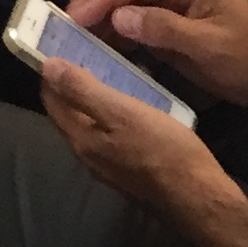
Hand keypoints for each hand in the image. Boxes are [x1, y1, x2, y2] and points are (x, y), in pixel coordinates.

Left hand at [38, 53, 241, 221]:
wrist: (199, 199)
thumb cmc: (162, 151)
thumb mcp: (122, 113)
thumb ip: (84, 91)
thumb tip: (48, 66)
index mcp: (81, 140)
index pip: (51, 101)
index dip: (50, 74)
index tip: (55, 47)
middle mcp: (88, 156)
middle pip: (69, 115)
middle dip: (70, 86)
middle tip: (81, 55)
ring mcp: (110, 167)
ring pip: (91, 127)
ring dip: (93, 101)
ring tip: (107, 74)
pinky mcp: (131, 172)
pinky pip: (112, 137)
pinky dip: (113, 116)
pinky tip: (132, 106)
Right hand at [65, 0, 247, 111]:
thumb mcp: (208, 48)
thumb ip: (163, 29)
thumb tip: (117, 18)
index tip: (73, 19)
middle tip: (63, 25)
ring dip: (97, 11)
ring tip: (71, 33)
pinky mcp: (171, 16)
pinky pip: (133, 13)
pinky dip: (111, 25)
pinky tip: (96, 41)